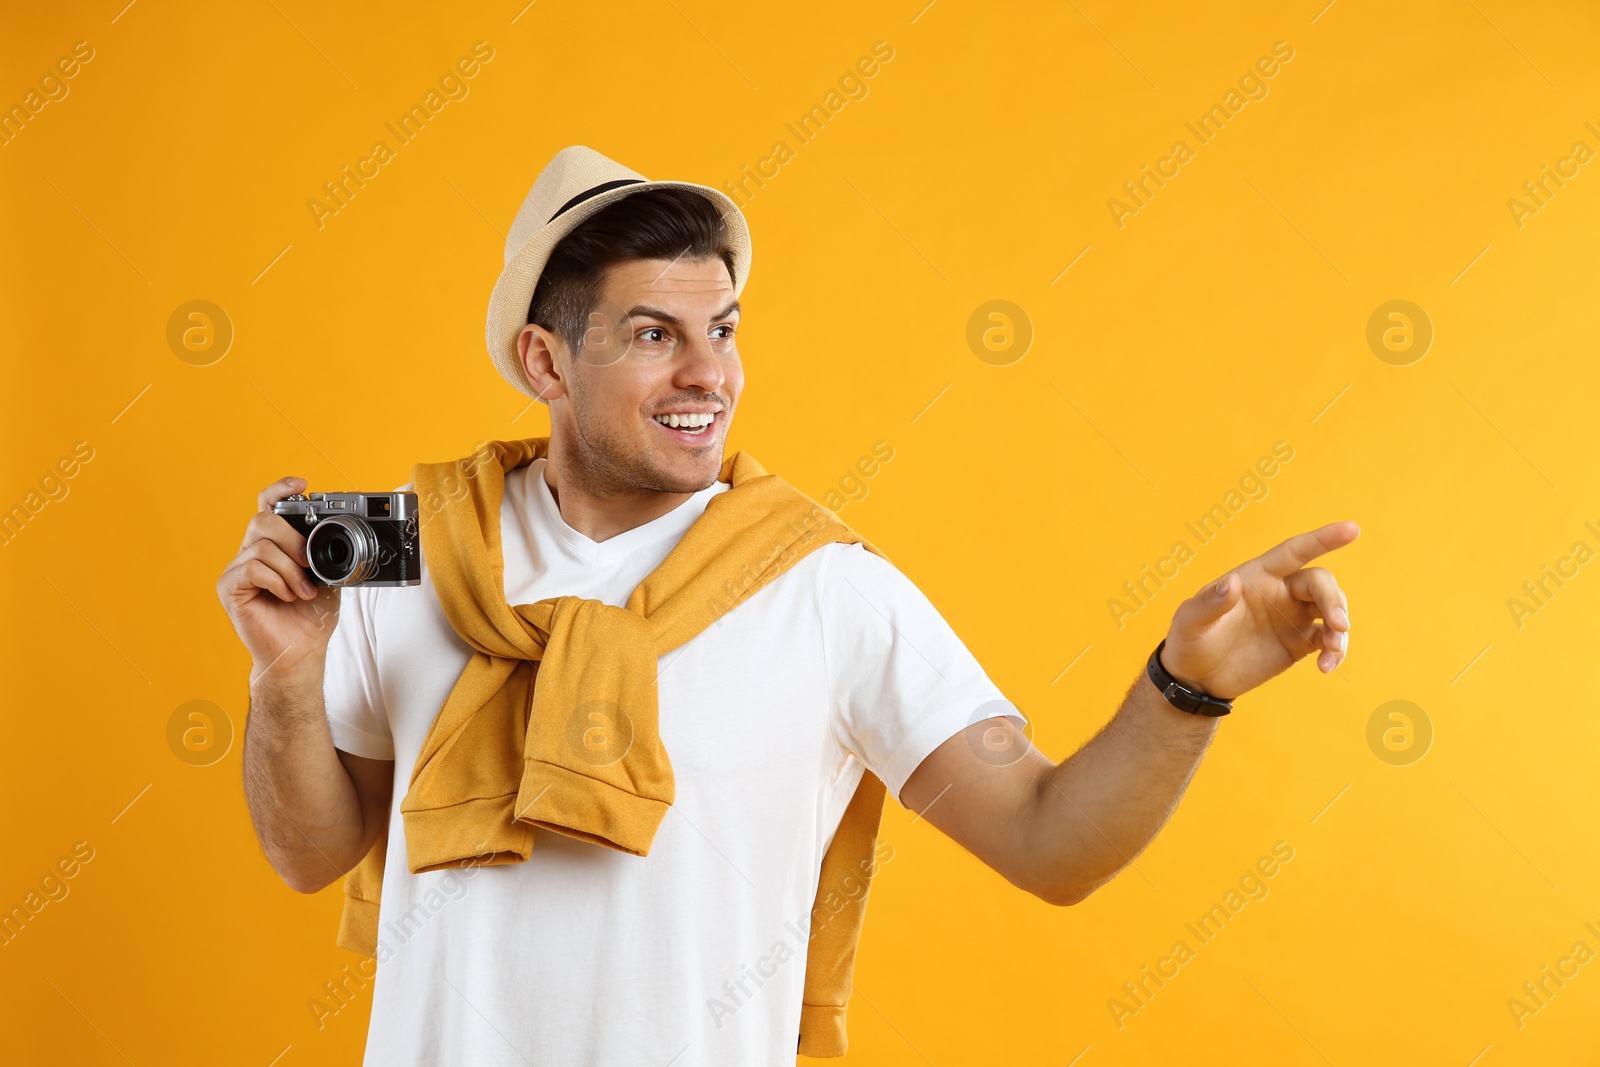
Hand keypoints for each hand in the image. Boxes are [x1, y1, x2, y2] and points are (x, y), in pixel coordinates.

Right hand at [215, 476, 341, 677]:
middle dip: (293, 538)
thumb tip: (343, 535)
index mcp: (274, 545)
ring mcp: (238, 569)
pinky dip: (276, 580)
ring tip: (303, 591)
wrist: (300, 652)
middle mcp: (251, 552)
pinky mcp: (229, 588)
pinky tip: (287, 595)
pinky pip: (252, 568)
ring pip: (261, 545)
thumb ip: (329, 553)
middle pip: (262, 520)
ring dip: (290, 569)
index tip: (302, 484)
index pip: (268, 506)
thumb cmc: (310, 616)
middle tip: (310, 563)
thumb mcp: (329, 577)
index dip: (280, 489)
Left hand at [1159, 521, 1358, 700]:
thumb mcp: (1191, 621)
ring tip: (1332, 651)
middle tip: (1338, 625)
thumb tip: (1232, 582)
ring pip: (1332, 610)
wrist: (1196, 677)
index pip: (1294, 551)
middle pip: (1320, 583)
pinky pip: (1329, 640)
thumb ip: (1209, 602)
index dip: (1322, 539)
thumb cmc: (1190, 640)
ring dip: (1340, 628)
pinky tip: (1327, 668)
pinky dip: (1335, 652)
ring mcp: (1293, 617)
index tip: (1352, 529)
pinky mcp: (1299, 643)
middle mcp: (1280, 591)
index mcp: (1257, 576)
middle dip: (1333, 600)